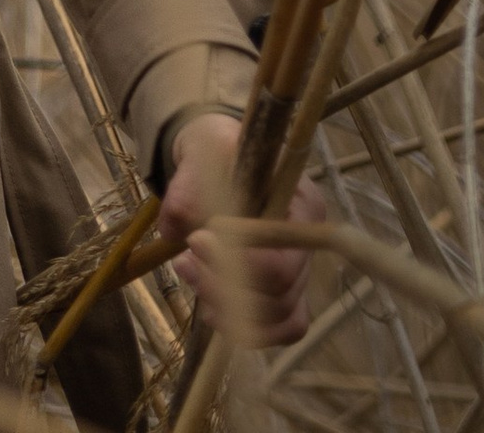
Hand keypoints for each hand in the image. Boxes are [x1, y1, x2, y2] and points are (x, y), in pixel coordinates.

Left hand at [153, 115, 319, 346]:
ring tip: (189, 274)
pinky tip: (211, 307)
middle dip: (226, 286)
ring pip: (279, 317)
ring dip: (229, 309)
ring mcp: (299, 273)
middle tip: (184, 262)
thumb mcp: (201, 155)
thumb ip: (188, 191)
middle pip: (281, 293)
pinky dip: (245, 327)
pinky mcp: (282, 295)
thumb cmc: (216, 153)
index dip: (241, 262)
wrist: (215, 162)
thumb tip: (175, 231)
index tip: (197, 240)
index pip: (284, 257)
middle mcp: (308, 245)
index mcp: (303, 205)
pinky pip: (279, 329)